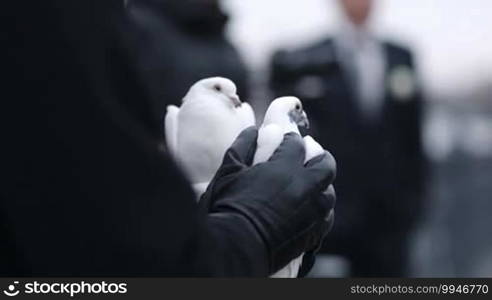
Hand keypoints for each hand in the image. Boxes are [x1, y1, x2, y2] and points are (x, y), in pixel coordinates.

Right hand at [201, 127, 336, 273]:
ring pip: (329, 191)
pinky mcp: (313, 233)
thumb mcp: (228, 171)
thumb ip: (242, 146)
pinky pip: (326, 216)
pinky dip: (321, 209)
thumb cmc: (227, 207)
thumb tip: (253, 130)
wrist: (236, 248)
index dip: (291, 139)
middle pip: (325, 164)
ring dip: (322, 184)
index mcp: (283, 168)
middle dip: (319, 156)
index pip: (296, 143)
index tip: (285, 140)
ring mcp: (312, 212)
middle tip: (311, 154)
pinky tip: (311, 208)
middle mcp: (304, 187)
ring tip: (312, 183)